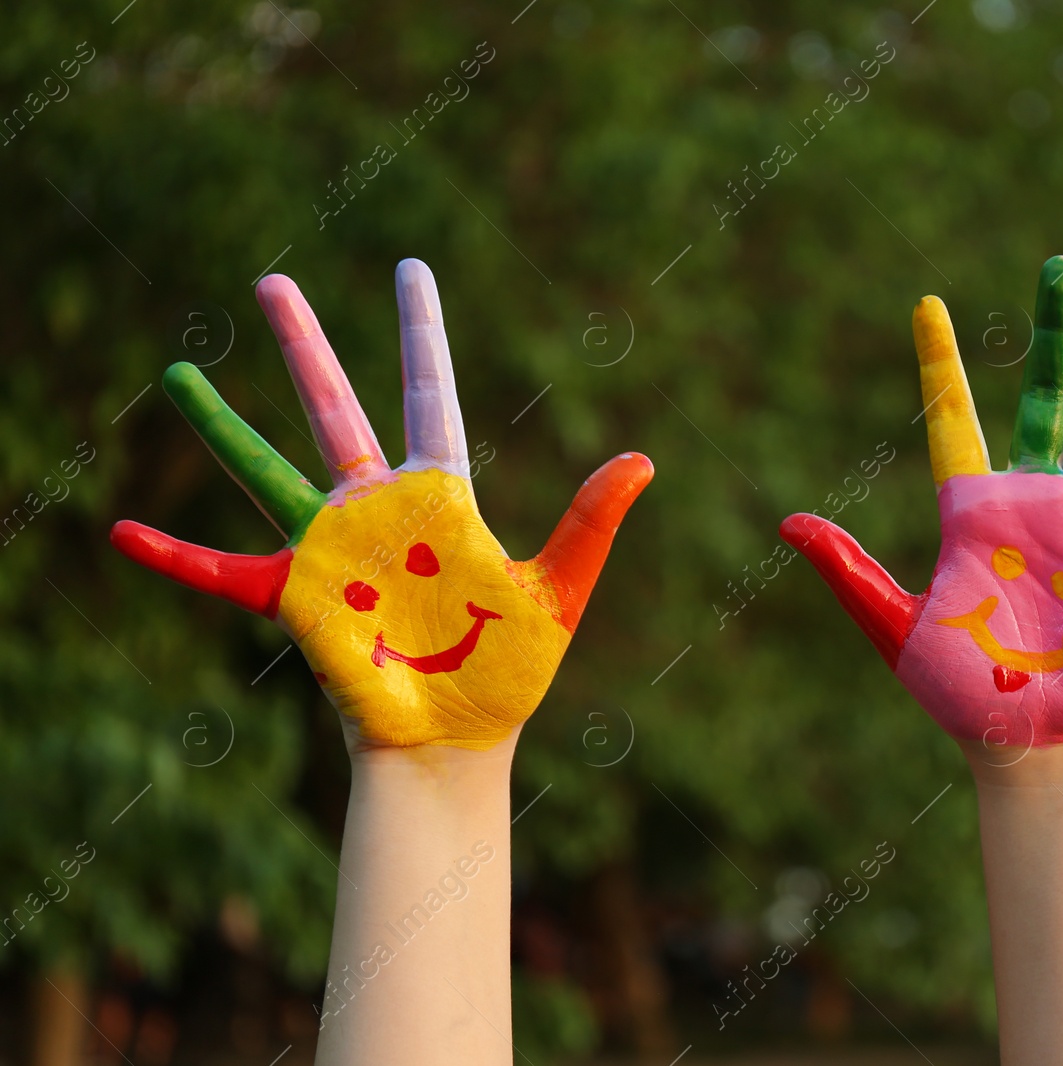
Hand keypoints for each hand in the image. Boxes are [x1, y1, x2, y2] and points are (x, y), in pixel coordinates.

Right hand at [112, 259, 651, 750]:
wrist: (460, 740)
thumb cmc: (509, 671)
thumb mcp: (558, 591)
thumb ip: (590, 522)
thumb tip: (644, 457)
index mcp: (440, 497)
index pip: (427, 391)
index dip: (419, 330)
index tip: (410, 269)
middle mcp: (378, 509)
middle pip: (334, 406)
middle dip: (302, 343)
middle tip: (267, 280)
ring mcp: (332, 548)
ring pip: (267, 467)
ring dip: (221, 425)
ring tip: (176, 372)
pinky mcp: (298, 596)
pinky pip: (224, 571)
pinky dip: (175, 557)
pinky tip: (120, 533)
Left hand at [781, 256, 1062, 748]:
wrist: (1025, 743)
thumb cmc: (958, 694)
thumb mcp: (893, 627)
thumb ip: (850, 570)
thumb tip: (787, 522)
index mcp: (972, 510)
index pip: (953, 417)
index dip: (940, 362)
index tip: (926, 305)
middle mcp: (1032, 502)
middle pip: (1045, 396)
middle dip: (1054, 331)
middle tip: (1060, 265)